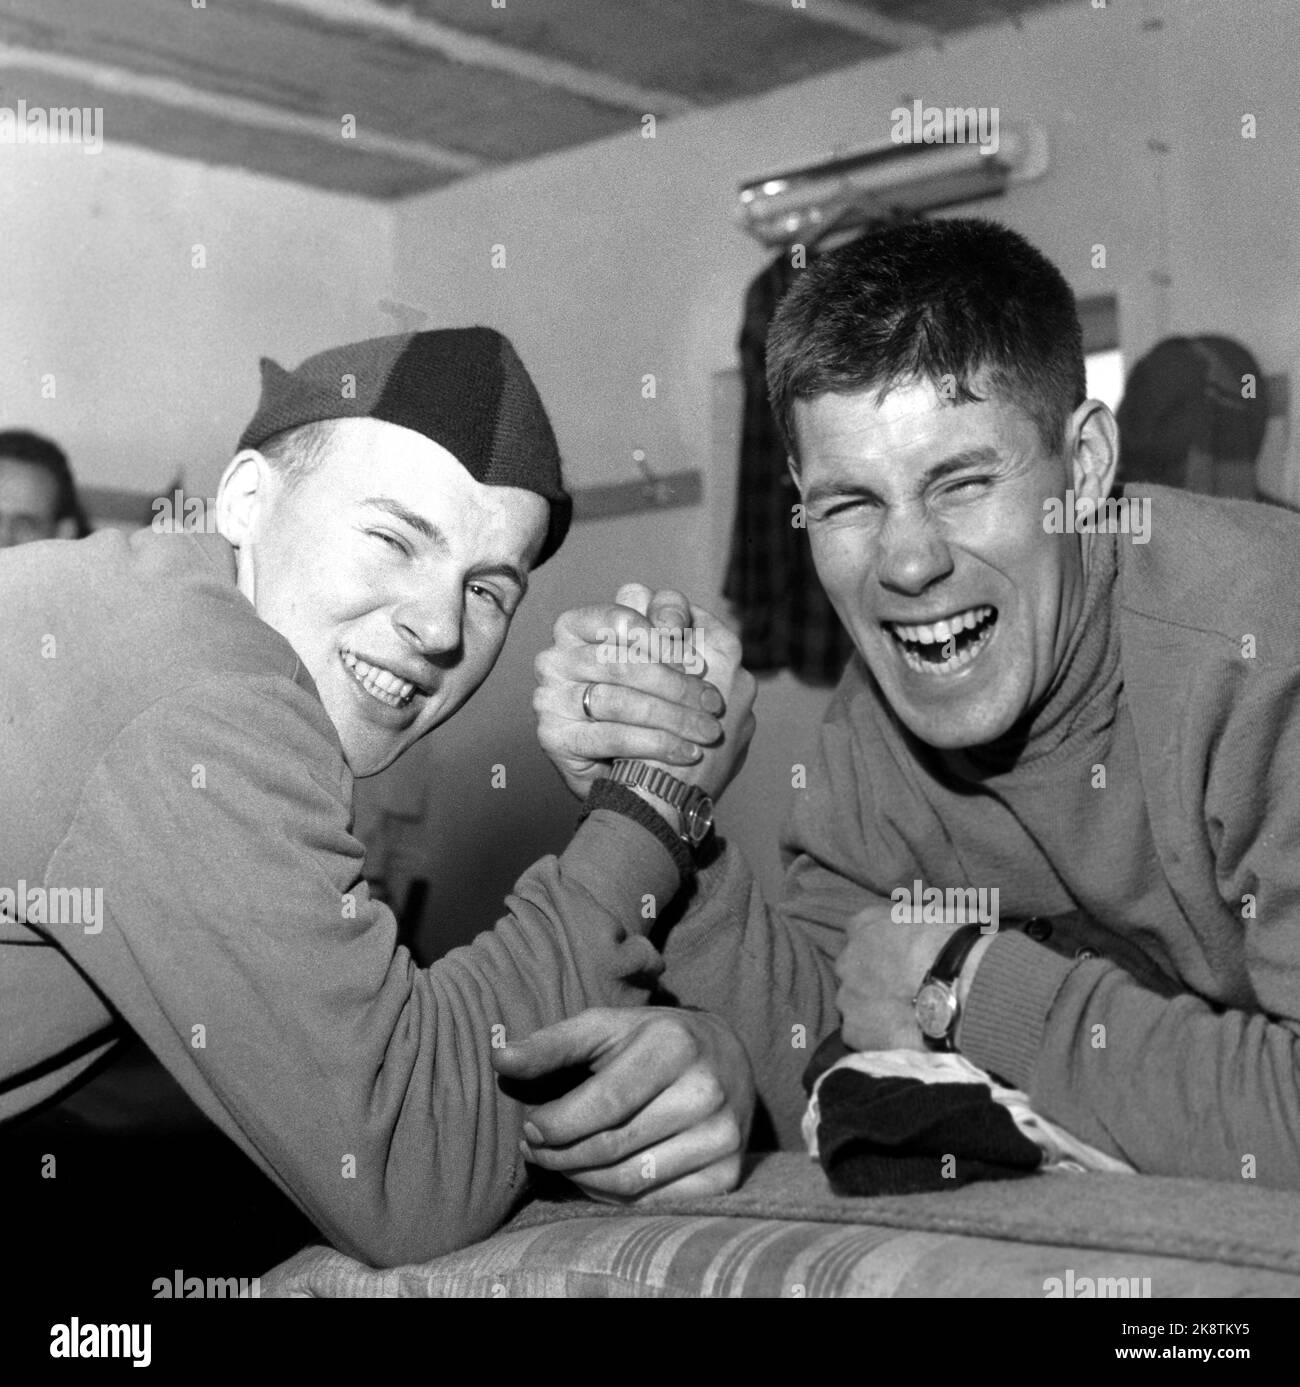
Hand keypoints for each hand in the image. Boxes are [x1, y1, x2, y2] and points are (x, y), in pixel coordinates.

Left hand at [491, 1007, 754, 1201]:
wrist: (726, 1057)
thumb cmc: (650, 1041)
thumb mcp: (604, 1028)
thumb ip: (552, 1044)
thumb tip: (498, 1059)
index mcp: (675, 1046)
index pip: (604, 1104)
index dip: (557, 1124)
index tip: (529, 1127)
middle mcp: (706, 1092)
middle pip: (612, 1146)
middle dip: (559, 1154)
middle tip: (533, 1147)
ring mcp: (722, 1137)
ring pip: (629, 1180)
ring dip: (579, 1177)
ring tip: (557, 1160)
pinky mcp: (728, 1173)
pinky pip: (652, 1202)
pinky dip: (611, 1195)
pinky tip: (594, 1175)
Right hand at [534, 583, 755, 801]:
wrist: (638, 776)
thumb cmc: (658, 704)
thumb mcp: (671, 658)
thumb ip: (671, 625)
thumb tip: (672, 621)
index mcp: (578, 626)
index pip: (619, 616)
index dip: (660, 636)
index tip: (696, 662)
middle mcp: (555, 658)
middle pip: (620, 662)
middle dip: (675, 684)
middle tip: (712, 703)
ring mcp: (549, 697)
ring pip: (616, 700)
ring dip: (671, 717)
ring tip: (707, 732)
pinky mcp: (553, 736)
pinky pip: (610, 736)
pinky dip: (655, 745)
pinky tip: (686, 753)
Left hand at [834, 902, 973, 1051]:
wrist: (956, 988)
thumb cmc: (953, 945)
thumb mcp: (933, 915)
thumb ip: (912, 923)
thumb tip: (921, 928)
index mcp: (863, 925)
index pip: (860, 932)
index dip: (882, 948)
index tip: (901, 958)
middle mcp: (847, 959)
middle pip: (854, 970)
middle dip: (874, 979)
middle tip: (906, 989)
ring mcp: (847, 997)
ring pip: (855, 1003)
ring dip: (875, 1009)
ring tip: (908, 1016)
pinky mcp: (855, 1031)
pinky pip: (861, 1034)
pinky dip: (878, 1036)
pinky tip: (904, 1036)